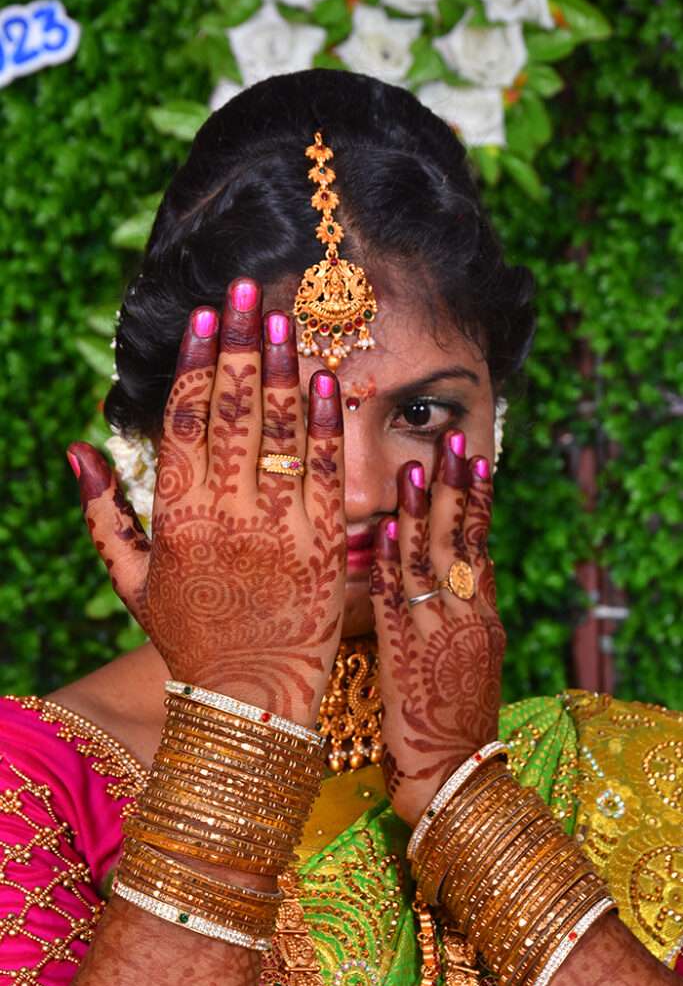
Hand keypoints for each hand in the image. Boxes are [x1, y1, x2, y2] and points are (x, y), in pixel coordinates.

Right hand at [67, 279, 345, 726]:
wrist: (251, 696)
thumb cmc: (188, 636)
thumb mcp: (131, 581)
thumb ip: (103, 514)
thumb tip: (78, 448)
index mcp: (178, 520)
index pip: (185, 424)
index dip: (195, 367)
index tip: (204, 320)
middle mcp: (229, 516)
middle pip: (233, 412)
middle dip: (240, 345)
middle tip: (246, 290)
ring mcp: (282, 527)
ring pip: (282, 432)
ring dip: (284, 369)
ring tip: (284, 318)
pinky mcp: (326, 543)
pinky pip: (327, 471)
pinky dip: (327, 424)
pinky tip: (326, 381)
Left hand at [369, 430, 504, 825]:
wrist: (454, 779)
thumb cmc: (454, 724)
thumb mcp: (472, 662)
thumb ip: (461, 616)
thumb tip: (452, 573)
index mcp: (485, 619)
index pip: (481, 546)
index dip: (477, 501)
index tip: (475, 457)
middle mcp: (467, 619)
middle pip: (463, 541)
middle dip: (458, 487)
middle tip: (454, 438)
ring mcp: (439, 634)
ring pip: (430, 561)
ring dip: (423, 511)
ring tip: (418, 466)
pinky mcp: (407, 655)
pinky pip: (397, 598)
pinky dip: (391, 560)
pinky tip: (385, 527)